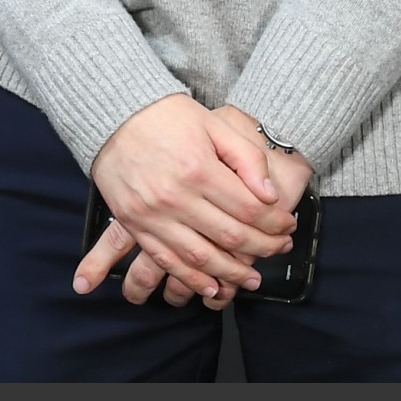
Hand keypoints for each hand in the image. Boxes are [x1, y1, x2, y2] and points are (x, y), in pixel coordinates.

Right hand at [132, 107, 317, 309]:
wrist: (113, 114)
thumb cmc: (166, 116)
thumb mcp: (214, 124)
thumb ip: (246, 157)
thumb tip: (271, 194)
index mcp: (199, 169)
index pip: (250, 210)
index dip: (276, 223)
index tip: (288, 225)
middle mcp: (175, 197)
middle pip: (231, 237)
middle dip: (264, 248)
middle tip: (280, 249)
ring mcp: (152, 214)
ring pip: (201, 257)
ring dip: (232, 273)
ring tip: (253, 279)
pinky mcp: (134, 223)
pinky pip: (165, 260)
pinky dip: (190, 279)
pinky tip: (210, 287)